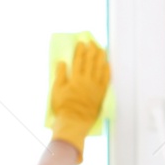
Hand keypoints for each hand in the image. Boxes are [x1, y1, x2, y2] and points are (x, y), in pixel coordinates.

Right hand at [49, 38, 110, 160]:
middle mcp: (87, 80)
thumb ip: (60, 75)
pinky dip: (107, 70)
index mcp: (75, 78)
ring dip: (101, 57)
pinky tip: (108, 64)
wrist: (74, 122)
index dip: (80, 50)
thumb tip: (62, 62)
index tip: (82, 42)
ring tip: (102, 49)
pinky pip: (106, 79)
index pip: (79, 60)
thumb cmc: (63, 107)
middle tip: (92, 42)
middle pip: (91, 61)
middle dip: (92, 49)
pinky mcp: (101, 94)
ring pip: (100, 68)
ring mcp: (95, 87)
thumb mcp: (56, 90)